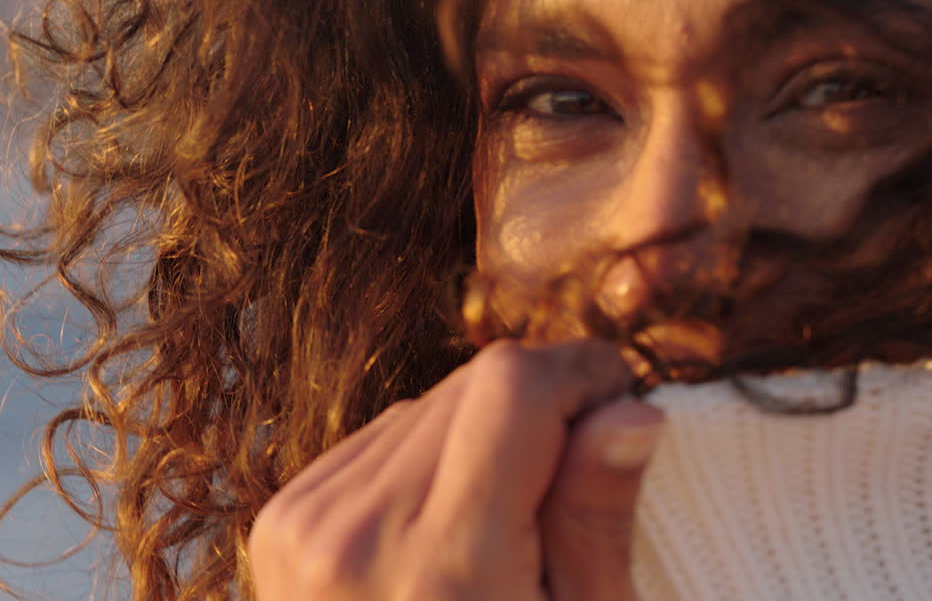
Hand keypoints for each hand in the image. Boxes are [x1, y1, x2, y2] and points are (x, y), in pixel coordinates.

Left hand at [247, 339, 663, 600]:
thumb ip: (595, 518)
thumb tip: (631, 407)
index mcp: (446, 572)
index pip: (512, 387)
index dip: (583, 374)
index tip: (620, 406)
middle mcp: (357, 535)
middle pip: (476, 383)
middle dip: (543, 405)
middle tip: (571, 480)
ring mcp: (306, 524)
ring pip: (431, 401)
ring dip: (485, 431)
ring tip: (503, 519)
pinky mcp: (284, 519)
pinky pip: (385, 436)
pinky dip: (432, 457)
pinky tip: (447, 524)